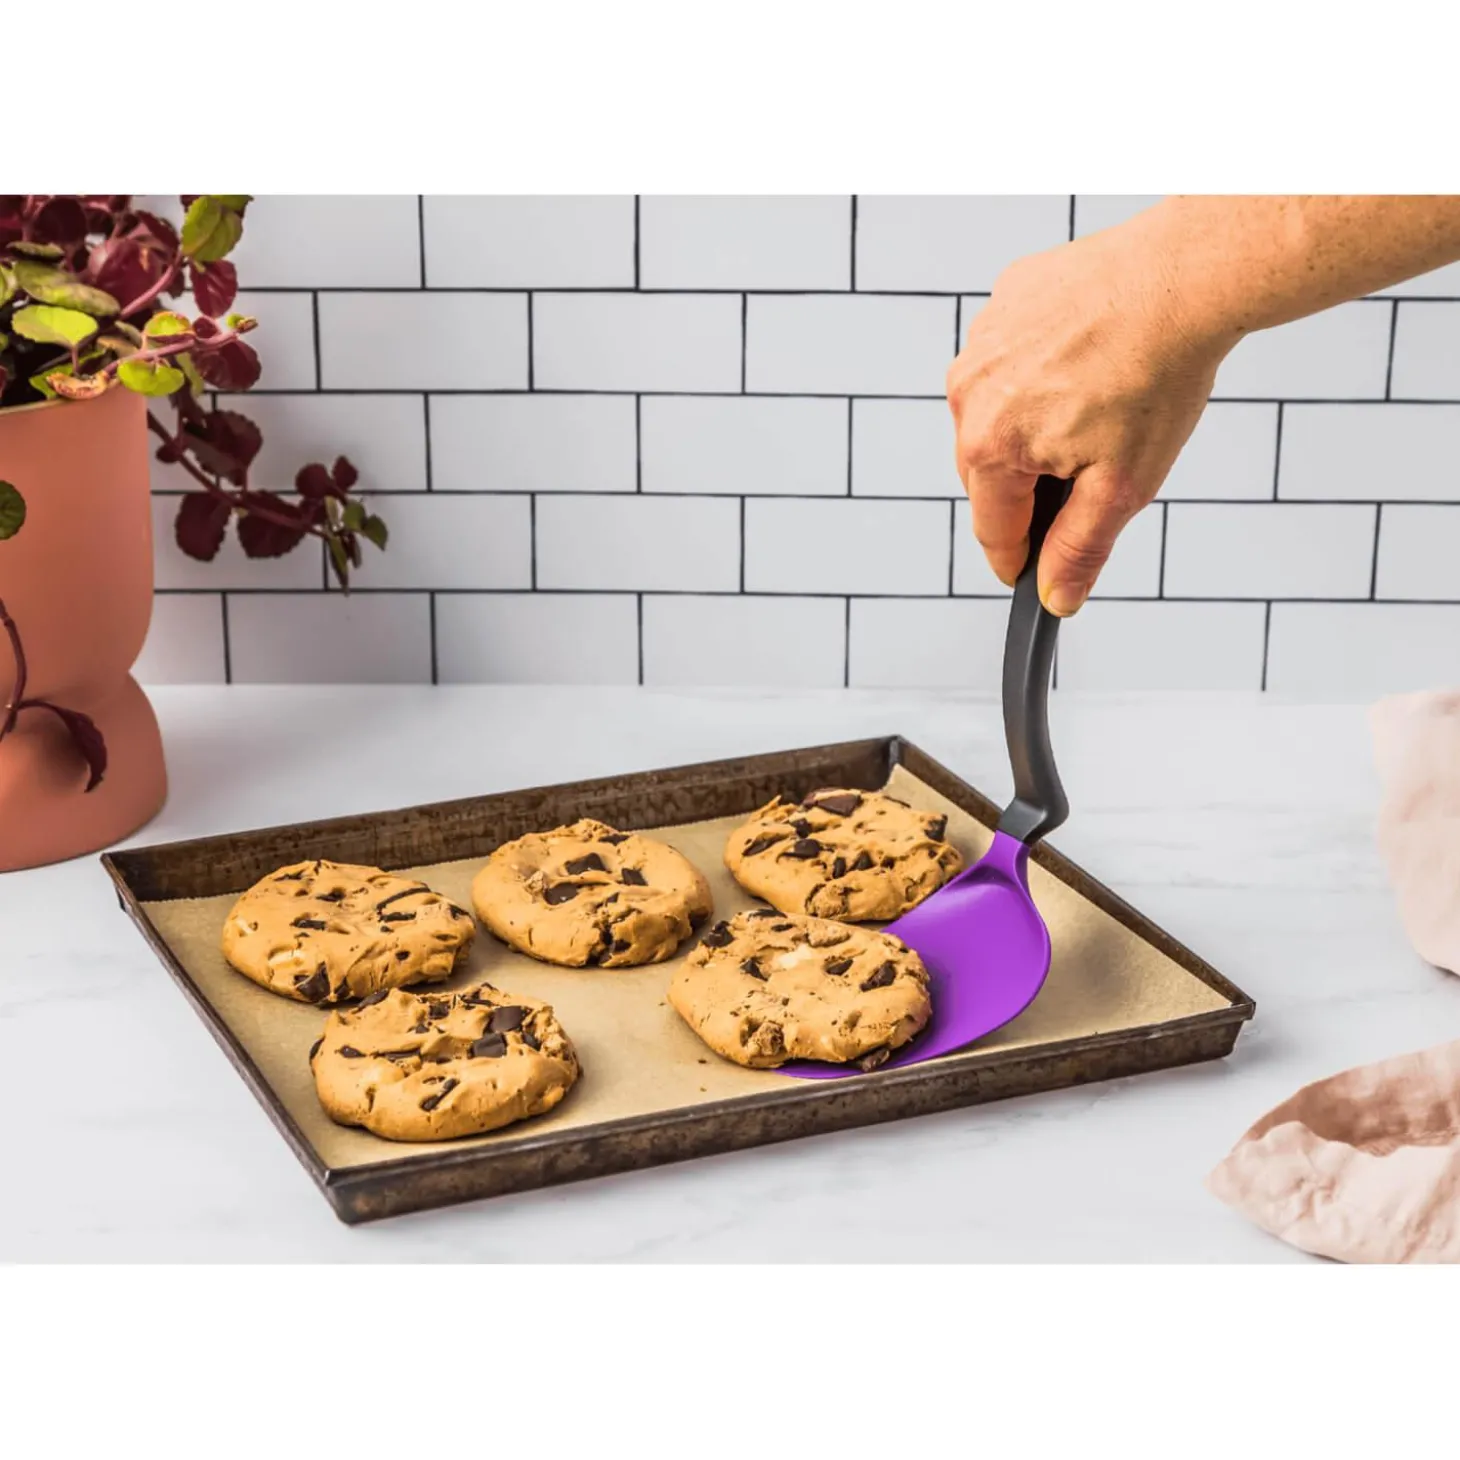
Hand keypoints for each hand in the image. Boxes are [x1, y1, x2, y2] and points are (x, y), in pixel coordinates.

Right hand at [946, 214, 1231, 614]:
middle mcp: (968, 392)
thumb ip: (1079, 549)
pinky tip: (1090, 363)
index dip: (1019, 559)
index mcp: (987, 444)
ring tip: (1097, 406)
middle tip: (1094, 469)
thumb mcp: (1121, 486)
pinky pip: (1012, 358)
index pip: (992, 529)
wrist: (1185, 278)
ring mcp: (983, 341)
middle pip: (990, 472)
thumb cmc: (1156, 373)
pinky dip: (1042, 371)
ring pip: (998, 414)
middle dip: (1033, 483)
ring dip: (1036, 425)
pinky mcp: (1007, 301)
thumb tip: (1055, 596)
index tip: (1036, 572)